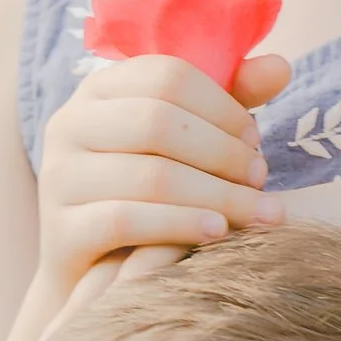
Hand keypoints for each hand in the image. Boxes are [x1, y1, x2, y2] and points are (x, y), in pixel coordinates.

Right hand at [34, 47, 291, 308]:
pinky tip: (217, 232)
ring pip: (149, 175)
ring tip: (256, 212)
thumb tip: (281, 67)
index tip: (255, 139)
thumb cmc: (149, 194)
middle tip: (261, 179)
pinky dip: (180, 224)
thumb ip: (230, 101)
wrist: (93, 272)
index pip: (167, 75)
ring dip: (216, 193)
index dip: (221, 105)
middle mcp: (70, 124)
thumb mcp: (186, 141)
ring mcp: (59, 176)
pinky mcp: (60, 229)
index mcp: (100, 89)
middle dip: (222, 152)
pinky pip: (126, 220)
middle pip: (158, 122)